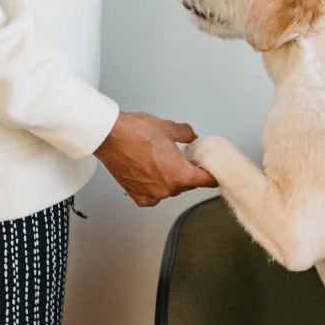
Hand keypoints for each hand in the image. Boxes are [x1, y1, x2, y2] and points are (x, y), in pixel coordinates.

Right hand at [94, 111, 217, 206]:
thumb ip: (186, 134)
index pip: (206, 180)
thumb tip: (191, 136)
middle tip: (186, 159)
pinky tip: (153, 177)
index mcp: (180, 175)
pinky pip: (152, 197)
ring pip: (170, 190)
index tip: (215, 173)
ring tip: (164, 162)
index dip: (212, 175)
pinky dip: (155, 189)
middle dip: (189, 173)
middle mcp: (166, 188)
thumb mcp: (170, 128)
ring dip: (171, 179)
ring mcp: (150, 193)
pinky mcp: (135, 194)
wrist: (109, 135)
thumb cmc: (135, 132)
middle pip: (188, 185)